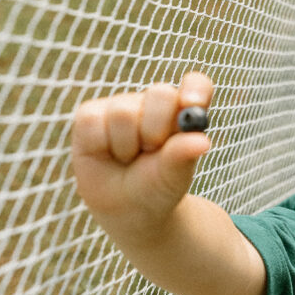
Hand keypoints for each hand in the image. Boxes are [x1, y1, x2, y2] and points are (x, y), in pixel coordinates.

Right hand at [71, 72, 212, 235]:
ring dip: (127, 145)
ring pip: (124, 112)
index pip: (197, 85)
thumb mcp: (173, 177)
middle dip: (157, 129)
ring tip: (128, 158)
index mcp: (185, 114)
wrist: (126, 209)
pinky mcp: (92, 114)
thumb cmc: (157, 188)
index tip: (192, 102)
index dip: (195, 88)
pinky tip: (106, 154)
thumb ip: (182, 156)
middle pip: (161, 94)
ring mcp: (123, 106)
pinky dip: (100, 145)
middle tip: (152, 152)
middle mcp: (155, 104)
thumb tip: (202, 141)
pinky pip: (93, 121)